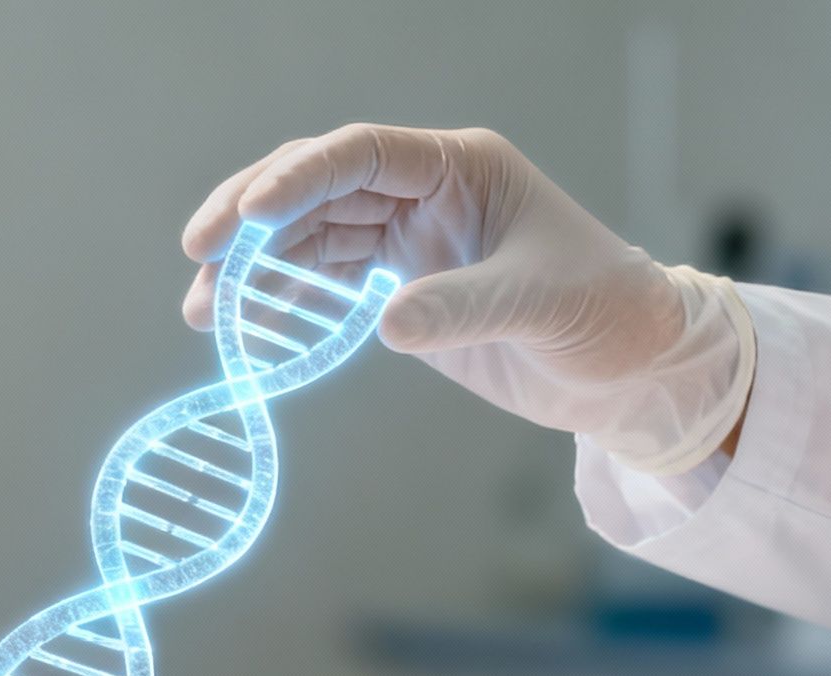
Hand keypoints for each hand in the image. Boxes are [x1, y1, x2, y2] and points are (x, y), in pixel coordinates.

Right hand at [180, 123, 754, 474]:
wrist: (632, 365)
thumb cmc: (605, 311)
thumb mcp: (537, 304)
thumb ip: (460, 309)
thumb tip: (386, 324)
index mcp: (459, 168)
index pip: (359, 155)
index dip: (297, 179)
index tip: (248, 217)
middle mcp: (425, 193)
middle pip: (316, 187)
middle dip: (251, 217)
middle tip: (198, 255)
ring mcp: (410, 240)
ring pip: (310, 237)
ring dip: (254, 270)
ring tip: (203, 310)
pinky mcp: (404, 288)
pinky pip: (326, 284)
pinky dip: (283, 303)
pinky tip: (246, 328)